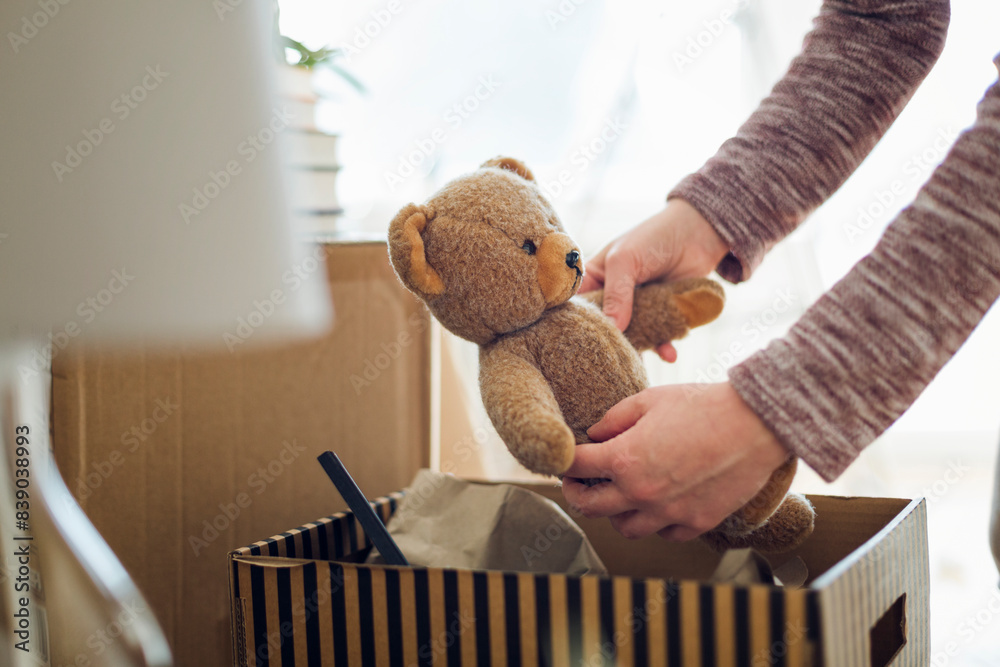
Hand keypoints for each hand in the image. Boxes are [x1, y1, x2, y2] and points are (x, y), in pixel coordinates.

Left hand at [561, 383, 789, 540]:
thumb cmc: (702, 405)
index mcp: (624, 459)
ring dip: (614, 513)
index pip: (575, 466)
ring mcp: (668, 513)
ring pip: (624, 528)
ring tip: (618, 495)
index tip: (564, 460)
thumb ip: (615, 419)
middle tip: (578, 484)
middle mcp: (641, 493)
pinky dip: (654, 522)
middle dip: (577, 493)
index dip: (563, 462)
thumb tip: (594, 435)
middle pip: (590, 507)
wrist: (755, 425)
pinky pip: (663, 534)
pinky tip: (656, 503)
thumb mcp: (649, 399)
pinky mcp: (695, 524)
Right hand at [581, 199, 727, 360]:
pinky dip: (663, 346)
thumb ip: (617, 294)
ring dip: (637, 350)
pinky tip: (670, 354)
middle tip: (605, 363)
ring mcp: (637, 309)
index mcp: (595, 280)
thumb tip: (613, 329)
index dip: (574, 324)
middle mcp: (613, 297)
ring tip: (637, 366)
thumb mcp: (626, 260)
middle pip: (604, 327)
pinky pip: (658, 337)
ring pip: (631, 336)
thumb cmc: (653, 237)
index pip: (577, 307)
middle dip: (606, 344)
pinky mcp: (661, 315)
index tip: (572, 345)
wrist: (698, 233)